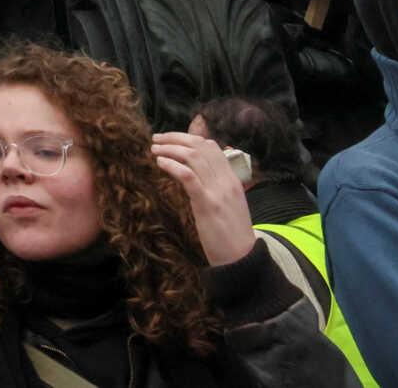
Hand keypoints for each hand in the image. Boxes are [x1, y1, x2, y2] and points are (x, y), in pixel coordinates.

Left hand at [153, 131, 258, 265]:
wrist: (243, 259)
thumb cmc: (232, 234)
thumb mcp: (230, 204)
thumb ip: (219, 187)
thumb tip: (199, 175)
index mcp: (233, 179)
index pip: (212, 146)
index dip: (189, 138)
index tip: (171, 139)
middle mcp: (226, 181)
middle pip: (200, 146)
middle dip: (175, 138)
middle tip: (156, 139)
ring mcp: (218, 192)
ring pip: (193, 157)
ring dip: (170, 149)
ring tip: (155, 149)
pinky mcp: (207, 204)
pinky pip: (188, 176)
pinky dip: (172, 165)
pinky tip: (160, 163)